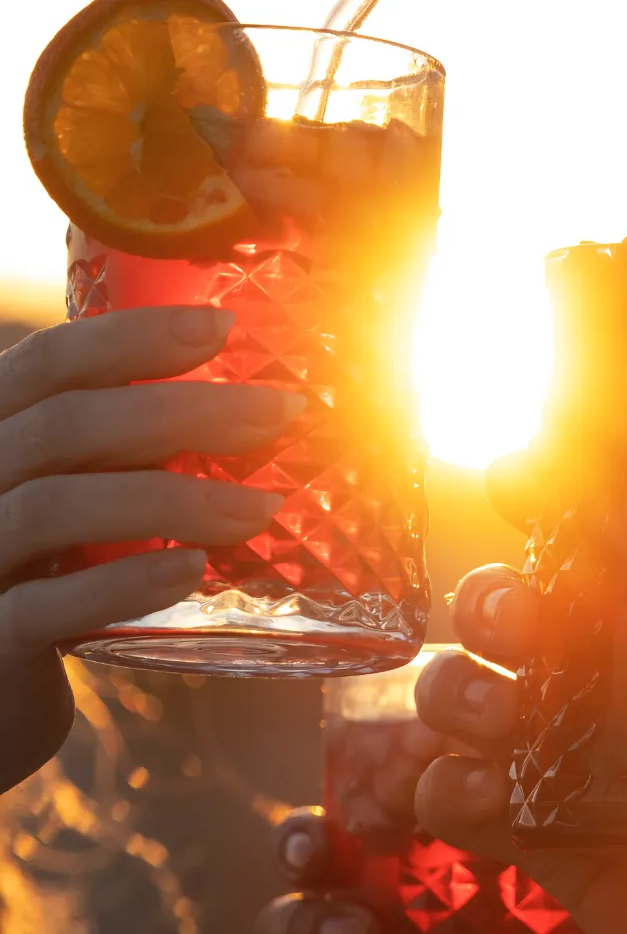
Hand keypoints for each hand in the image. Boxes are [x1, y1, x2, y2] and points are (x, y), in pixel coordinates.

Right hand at [0, 306, 305, 786]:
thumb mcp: (68, 509)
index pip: (43, 364)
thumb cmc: (38, 589)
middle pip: (64, 424)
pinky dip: (123, 584)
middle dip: (183, 411)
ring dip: (173, 499)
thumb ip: (117, 462)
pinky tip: (193, 571)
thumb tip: (248, 418)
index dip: (130, 338)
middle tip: (281, 413)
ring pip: (54, 507)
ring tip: (263, 507)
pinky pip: (43, 607)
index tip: (223, 326)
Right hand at [406, 454, 626, 933]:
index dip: (550, 499)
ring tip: (508, 720)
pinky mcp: (540, 833)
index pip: (602, 541)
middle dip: (493, 598)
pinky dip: (443, 787)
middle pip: (507, 604)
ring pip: (461, 689)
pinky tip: (481, 795)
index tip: (523, 477)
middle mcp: (609, 674)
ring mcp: (566, 753)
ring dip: (458, 689)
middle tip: (526, 623)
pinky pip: (454, 798)